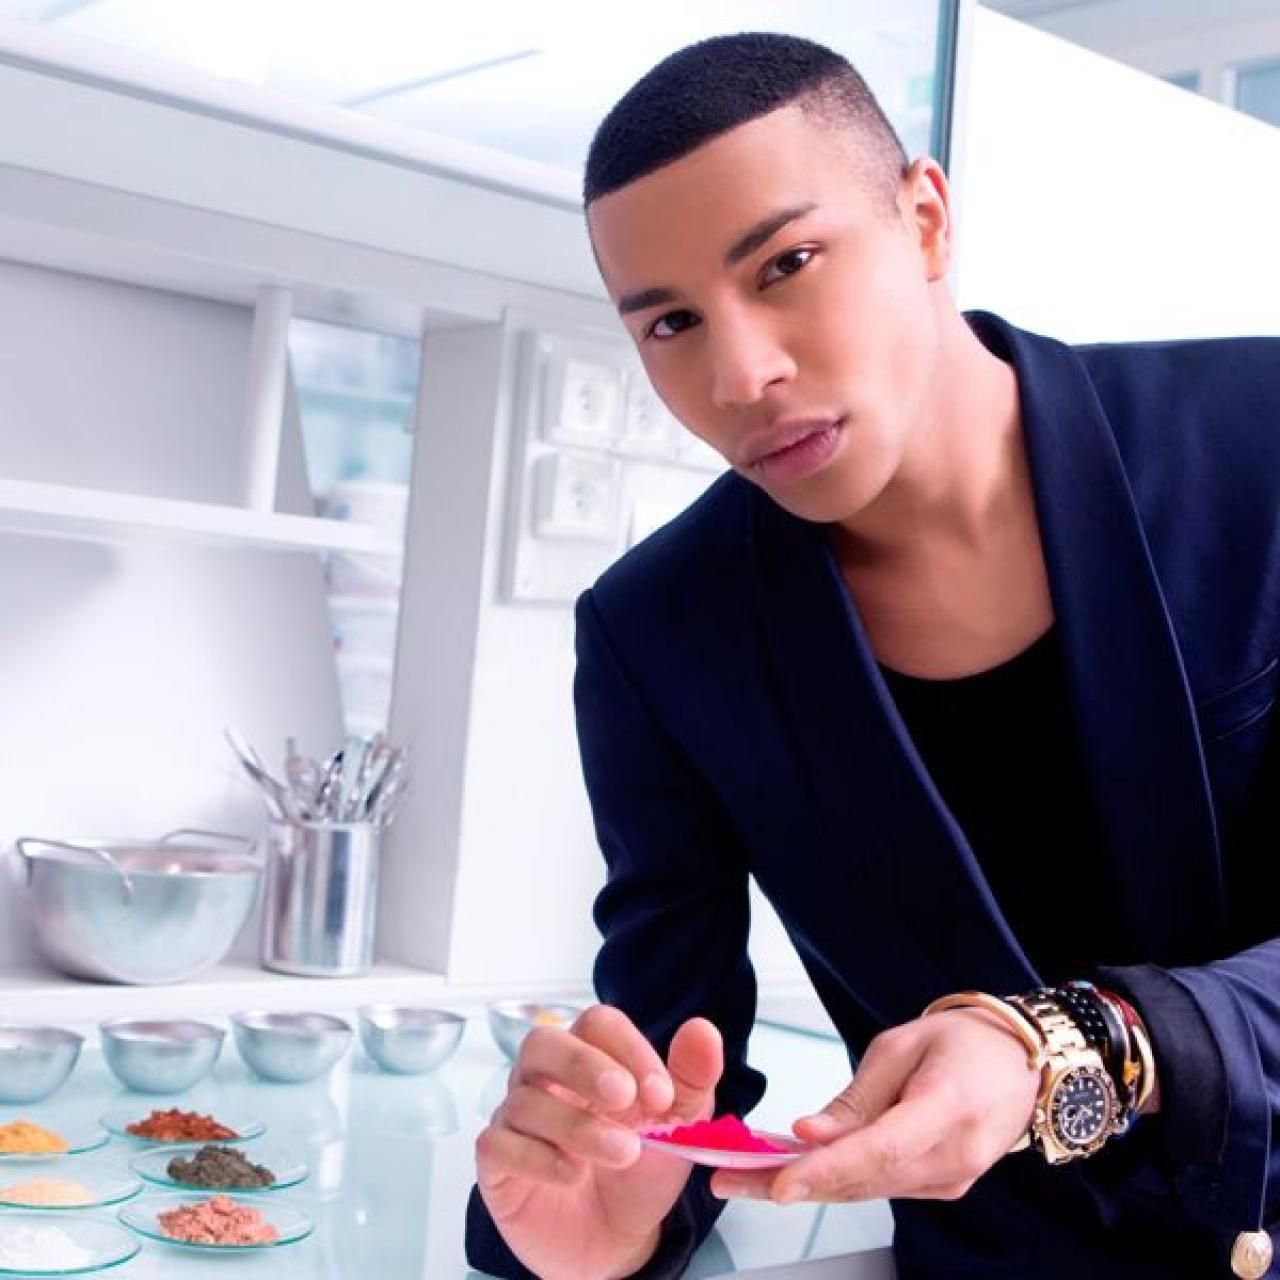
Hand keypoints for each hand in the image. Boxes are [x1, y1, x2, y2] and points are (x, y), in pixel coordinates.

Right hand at [476, 1005, 722, 1279]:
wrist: (618, 1241)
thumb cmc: (641, 1171)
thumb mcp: (679, 1127)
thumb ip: (691, 1079)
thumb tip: (703, 1031)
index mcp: (591, 1058)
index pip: (598, 1025)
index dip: (629, 1050)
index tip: (663, 1095)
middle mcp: (545, 1079)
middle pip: (543, 1043)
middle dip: (584, 1066)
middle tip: (624, 1098)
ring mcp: (517, 1117)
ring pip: (525, 1100)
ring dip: (578, 1125)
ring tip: (622, 1153)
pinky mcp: (497, 1161)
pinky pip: (499, 1144)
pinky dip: (537, 1157)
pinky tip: (573, 1174)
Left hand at [710, 1008, 1038, 1205]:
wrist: (1017, 1063)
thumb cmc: (963, 1042)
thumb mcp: (901, 1046)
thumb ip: (856, 1097)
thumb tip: (809, 1134)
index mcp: (949, 1108)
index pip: (880, 1150)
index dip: (826, 1169)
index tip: (779, 1181)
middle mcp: (954, 1157)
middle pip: (864, 1180)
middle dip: (793, 1182)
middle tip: (730, 1178)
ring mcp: (951, 1180)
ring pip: (866, 1189)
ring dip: (807, 1185)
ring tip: (745, 1176)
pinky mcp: (941, 1186)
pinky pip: (880, 1186)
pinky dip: (837, 1180)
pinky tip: (795, 1172)